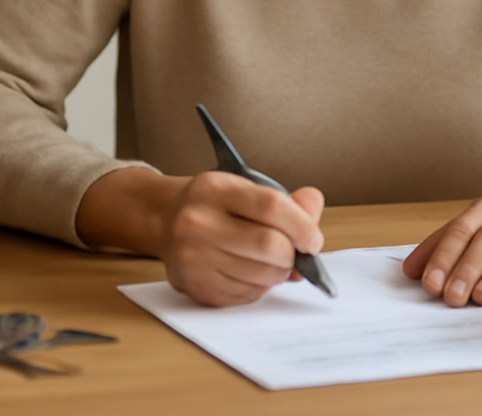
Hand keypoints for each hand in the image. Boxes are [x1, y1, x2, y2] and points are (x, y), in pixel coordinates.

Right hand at [162, 172, 325, 305]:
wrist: (167, 220)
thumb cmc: (218, 204)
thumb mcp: (247, 186)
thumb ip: (287, 201)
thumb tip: (313, 221)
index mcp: (214, 189)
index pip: (271, 206)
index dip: (302, 225)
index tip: (314, 239)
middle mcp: (197, 223)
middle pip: (268, 245)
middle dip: (293, 253)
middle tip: (297, 252)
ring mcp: (193, 258)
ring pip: (262, 275)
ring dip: (280, 272)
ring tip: (274, 260)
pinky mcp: (195, 286)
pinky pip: (247, 294)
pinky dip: (261, 286)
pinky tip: (252, 270)